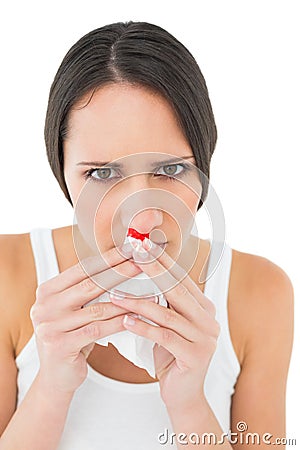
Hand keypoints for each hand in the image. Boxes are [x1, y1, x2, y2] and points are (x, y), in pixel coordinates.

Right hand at [30, 246, 140, 394]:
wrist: (55, 377)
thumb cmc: (71, 337)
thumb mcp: (73, 310)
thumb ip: (86, 290)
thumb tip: (119, 264)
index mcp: (47, 291)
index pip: (82, 268)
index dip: (107, 258)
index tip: (129, 249)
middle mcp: (45, 305)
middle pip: (90, 284)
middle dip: (120, 272)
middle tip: (142, 263)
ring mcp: (50, 325)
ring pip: (98, 308)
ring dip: (126, 301)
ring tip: (147, 293)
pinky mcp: (60, 344)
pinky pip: (98, 329)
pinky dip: (119, 322)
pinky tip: (135, 317)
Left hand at [109, 239, 219, 411]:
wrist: (184, 394)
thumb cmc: (170, 354)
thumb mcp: (169, 324)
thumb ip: (163, 302)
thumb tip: (139, 272)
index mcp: (203, 307)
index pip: (180, 278)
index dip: (161, 261)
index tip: (143, 245)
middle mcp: (208, 319)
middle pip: (176, 289)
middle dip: (153, 270)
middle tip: (133, 254)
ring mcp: (205, 338)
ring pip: (167, 314)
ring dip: (138, 302)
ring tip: (115, 294)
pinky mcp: (195, 356)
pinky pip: (164, 337)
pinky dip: (143, 327)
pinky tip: (125, 321)